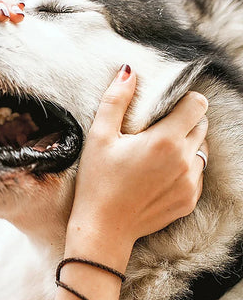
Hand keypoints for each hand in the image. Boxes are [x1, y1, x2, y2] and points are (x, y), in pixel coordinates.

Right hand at [66, 64, 207, 270]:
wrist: (103, 229)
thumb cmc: (98, 181)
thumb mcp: (100, 136)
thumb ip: (116, 99)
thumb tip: (128, 70)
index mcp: (165, 140)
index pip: (197, 105)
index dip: (184, 99)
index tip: (167, 105)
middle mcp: (184, 161)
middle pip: (202, 125)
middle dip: (185, 120)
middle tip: (158, 128)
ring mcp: (190, 183)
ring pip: (201, 150)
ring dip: (187, 144)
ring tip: (159, 151)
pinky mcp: (189, 200)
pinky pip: (198, 174)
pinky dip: (186, 168)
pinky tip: (161, 172)